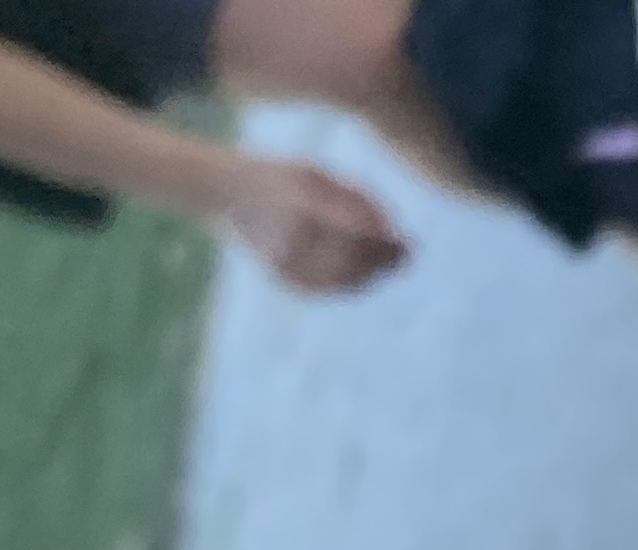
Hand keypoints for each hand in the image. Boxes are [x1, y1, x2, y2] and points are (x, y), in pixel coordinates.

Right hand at [219, 154, 406, 290]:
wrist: (226, 193)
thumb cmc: (280, 173)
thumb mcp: (319, 173)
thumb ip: (356, 200)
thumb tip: (395, 231)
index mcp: (303, 210)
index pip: (357, 235)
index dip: (387, 243)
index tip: (411, 242)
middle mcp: (293, 243)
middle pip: (354, 263)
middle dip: (385, 262)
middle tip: (407, 255)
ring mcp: (285, 265)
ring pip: (343, 281)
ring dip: (372, 275)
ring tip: (390, 263)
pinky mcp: (283, 278)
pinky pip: (327, 288)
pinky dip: (350, 283)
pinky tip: (365, 273)